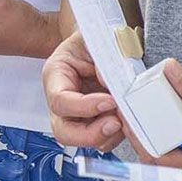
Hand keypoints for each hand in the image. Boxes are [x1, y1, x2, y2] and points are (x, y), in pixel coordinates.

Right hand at [43, 29, 122, 150]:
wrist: (101, 44)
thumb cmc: (93, 41)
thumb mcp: (93, 38)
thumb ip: (101, 55)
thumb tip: (110, 82)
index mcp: (55, 76)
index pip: (60, 101)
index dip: (84, 106)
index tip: (110, 100)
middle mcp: (61, 102)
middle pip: (64, 132)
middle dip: (90, 134)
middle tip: (115, 123)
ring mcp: (77, 117)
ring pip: (84, 141)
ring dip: (108, 134)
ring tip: (124, 116)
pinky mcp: (95, 124)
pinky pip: (103, 141)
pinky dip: (117, 135)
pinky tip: (126, 118)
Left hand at [139, 60, 181, 175]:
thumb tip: (170, 71)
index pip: (158, 158)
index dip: (138, 140)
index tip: (127, 120)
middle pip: (160, 149)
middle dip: (144, 129)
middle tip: (132, 107)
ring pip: (171, 140)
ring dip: (159, 123)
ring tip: (146, 102)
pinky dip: (174, 119)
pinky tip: (169, 103)